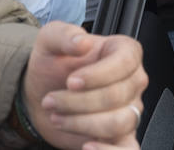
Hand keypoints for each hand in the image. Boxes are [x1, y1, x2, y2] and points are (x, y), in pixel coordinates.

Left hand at [23, 21, 147, 149]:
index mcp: (123, 52)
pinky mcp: (121, 137)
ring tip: (57, 118)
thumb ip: (65, 35)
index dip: (98, 75)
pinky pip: (129, 149)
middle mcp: (132, 81)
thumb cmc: (52, 66)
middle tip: (52, 100)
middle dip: (78, 102)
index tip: (71, 81)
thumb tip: (83, 41)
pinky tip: (87, 146)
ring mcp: (130, 110)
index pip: (125, 63)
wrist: (41, 94)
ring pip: (120, 122)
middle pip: (117, 95)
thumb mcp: (49, 41)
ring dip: (82, 123)